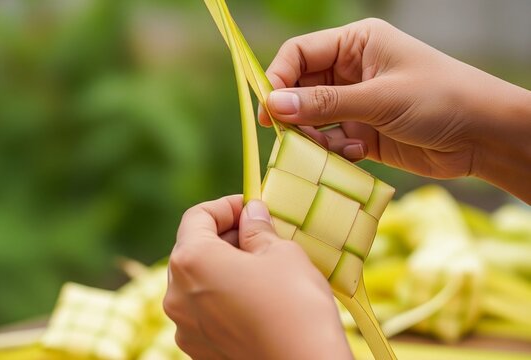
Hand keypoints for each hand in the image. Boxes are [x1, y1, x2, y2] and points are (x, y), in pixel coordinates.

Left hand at [164, 195, 351, 359]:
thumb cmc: (295, 307)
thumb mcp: (282, 253)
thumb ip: (258, 228)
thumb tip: (251, 213)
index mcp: (191, 261)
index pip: (197, 216)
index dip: (225, 206)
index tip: (250, 207)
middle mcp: (176, 294)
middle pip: (193, 249)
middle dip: (224, 236)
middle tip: (260, 233)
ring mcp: (184, 326)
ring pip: (197, 282)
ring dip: (223, 266)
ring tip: (261, 266)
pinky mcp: (198, 349)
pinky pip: (204, 310)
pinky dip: (222, 296)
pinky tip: (255, 298)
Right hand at [259, 18, 530, 201]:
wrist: (483, 136)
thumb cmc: (440, 100)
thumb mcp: (379, 99)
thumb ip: (324, 103)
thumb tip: (272, 105)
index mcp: (355, 44)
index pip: (299, 53)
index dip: (278, 78)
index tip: (268, 109)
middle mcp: (350, 70)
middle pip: (299, 89)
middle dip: (294, 114)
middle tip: (291, 137)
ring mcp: (354, 102)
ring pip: (310, 119)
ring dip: (314, 137)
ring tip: (338, 147)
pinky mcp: (360, 131)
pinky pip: (327, 140)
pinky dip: (331, 151)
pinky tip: (356, 153)